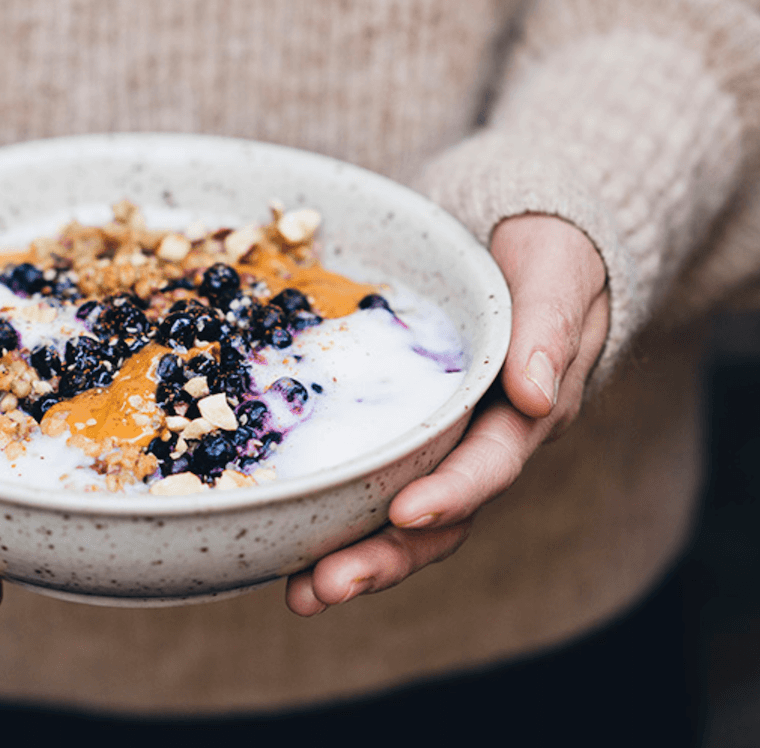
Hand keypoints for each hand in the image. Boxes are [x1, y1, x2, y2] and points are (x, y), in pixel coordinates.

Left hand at [286, 213, 609, 615]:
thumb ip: (550, 326)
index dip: (452, 492)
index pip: (490, 465)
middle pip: (438, 520)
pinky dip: (331, 521)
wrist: (519, 247)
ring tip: (299, 595)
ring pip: (400, 523)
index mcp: (525, 415)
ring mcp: (440, 450)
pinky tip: (284, 547)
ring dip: (352, 561)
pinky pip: (369, 487)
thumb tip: (535, 396)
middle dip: (383, 558)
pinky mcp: (403, 439)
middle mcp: (482, 447)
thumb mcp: (558, 272)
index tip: (405, 511)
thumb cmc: (546, 256)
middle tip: (324, 587)